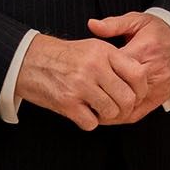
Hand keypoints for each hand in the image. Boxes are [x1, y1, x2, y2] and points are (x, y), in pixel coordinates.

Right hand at [14, 34, 146, 130]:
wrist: (28, 60)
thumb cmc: (62, 56)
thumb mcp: (91, 47)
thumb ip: (115, 60)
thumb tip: (139, 78)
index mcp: (103, 51)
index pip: (137, 74)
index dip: (141, 90)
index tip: (136, 95)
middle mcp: (94, 66)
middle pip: (127, 98)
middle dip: (125, 108)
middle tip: (118, 108)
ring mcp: (80, 85)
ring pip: (111, 112)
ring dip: (107, 115)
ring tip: (98, 109)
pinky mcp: (67, 102)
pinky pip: (92, 122)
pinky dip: (89, 122)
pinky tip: (83, 113)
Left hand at [86, 12, 169, 120]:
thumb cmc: (157, 30)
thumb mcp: (136, 20)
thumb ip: (113, 24)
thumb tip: (91, 24)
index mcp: (144, 50)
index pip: (116, 68)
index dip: (98, 76)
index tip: (82, 77)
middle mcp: (152, 70)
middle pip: (122, 90)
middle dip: (102, 95)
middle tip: (83, 97)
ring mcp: (157, 86)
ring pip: (130, 105)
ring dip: (111, 109)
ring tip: (92, 108)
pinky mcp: (160, 97)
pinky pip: (139, 113)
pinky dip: (123, 115)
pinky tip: (110, 115)